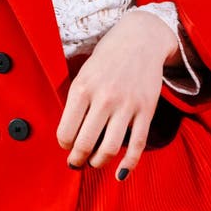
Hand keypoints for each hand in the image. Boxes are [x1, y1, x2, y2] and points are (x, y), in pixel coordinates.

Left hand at [56, 10, 177, 177]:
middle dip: (77, 159)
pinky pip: (137, 145)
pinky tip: (120, 172)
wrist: (141, 38)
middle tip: (76, 162)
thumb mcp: (84, 71)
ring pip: (109, 148)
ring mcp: (127, 105)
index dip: (64, 144)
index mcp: (83, 87)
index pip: (66, 131)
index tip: (66, 145)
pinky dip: (128, 164)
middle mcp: (104, 97)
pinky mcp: (146, 110)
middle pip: (85, 143)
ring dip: (98, 162)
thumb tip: (69, 131)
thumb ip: (77, 98)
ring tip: (94, 162)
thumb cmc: (108, 55)